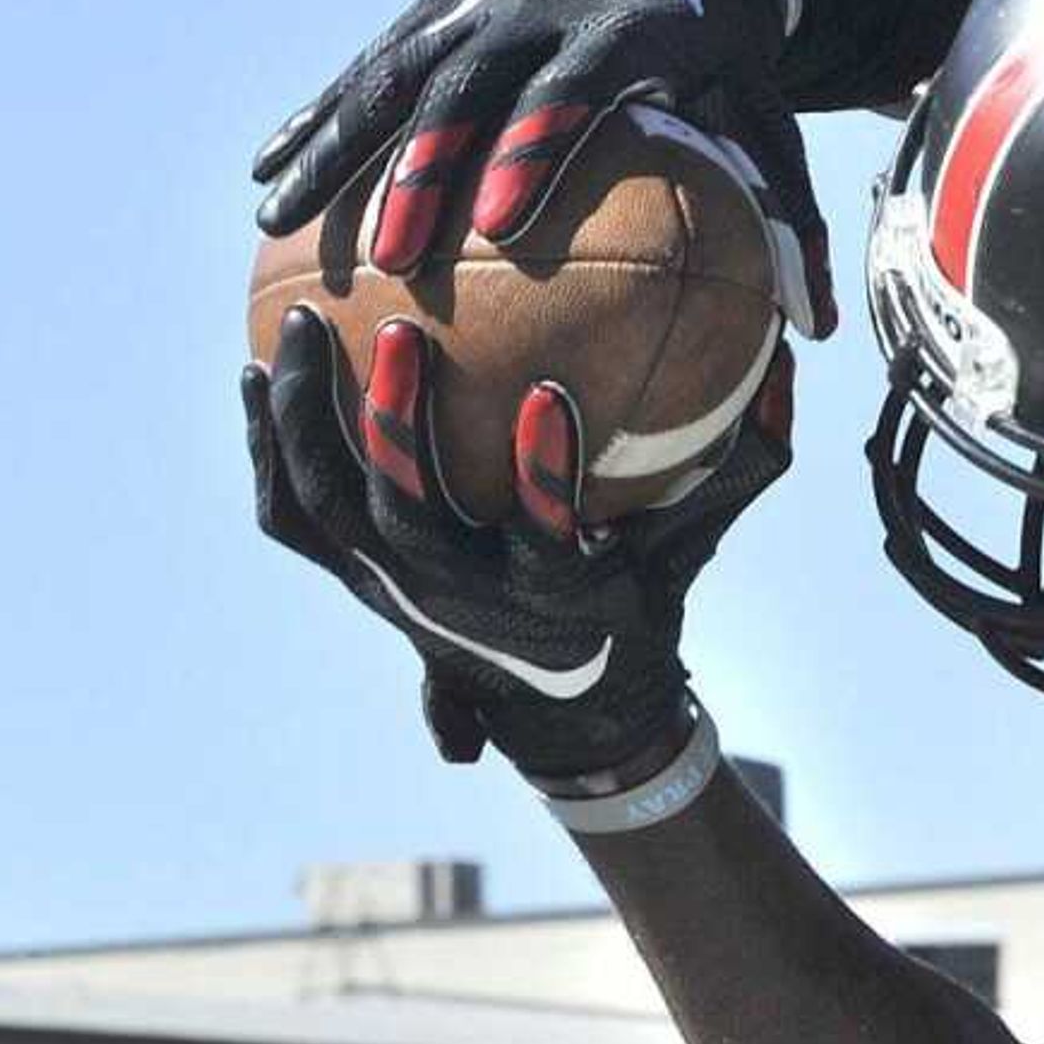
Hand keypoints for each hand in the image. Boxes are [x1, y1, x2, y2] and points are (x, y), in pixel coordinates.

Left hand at [245, 306, 789, 782]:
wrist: (570, 713)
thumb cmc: (639, 603)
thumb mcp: (698, 541)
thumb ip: (744, 460)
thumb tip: (789, 367)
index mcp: (552, 594)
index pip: (544, 535)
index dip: (542, 472)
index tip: (552, 396)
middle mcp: (461, 601)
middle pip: (404, 516)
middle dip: (393, 426)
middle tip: (399, 333)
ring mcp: (393, 593)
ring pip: (326, 506)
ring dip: (308, 420)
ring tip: (299, 330)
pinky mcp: (351, 578)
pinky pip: (287, 513)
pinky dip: (264, 448)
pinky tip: (253, 377)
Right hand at [253, 0, 832, 339]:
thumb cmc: (730, 68)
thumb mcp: (771, 128)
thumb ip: (789, 217)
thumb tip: (815, 329)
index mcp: (625, 30)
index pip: (571, 94)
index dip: (532, 151)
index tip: (495, 227)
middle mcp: (540, 1)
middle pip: (467, 86)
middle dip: (422, 166)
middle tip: (390, 253)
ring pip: (395, 71)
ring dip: (336, 143)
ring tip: (280, 218)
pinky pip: (369, 64)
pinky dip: (319, 114)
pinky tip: (270, 172)